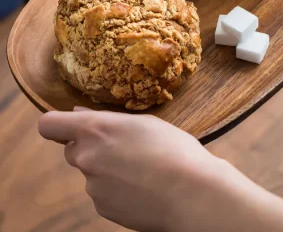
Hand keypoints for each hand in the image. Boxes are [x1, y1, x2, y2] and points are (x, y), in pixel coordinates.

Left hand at [39, 109, 218, 231]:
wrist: (191, 193)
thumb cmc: (173, 149)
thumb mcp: (144, 122)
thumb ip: (108, 119)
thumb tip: (80, 115)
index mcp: (96, 129)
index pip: (50, 124)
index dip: (57, 123)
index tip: (71, 125)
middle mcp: (87, 157)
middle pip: (72, 149)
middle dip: (90, 147)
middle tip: (122, 148)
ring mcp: (93, 186)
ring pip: (91, 172)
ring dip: (107, 169)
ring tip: (141, 169)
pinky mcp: (103, 208)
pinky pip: (103, 193)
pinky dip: (116, 189)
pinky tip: (141, 187)